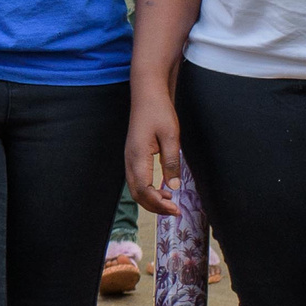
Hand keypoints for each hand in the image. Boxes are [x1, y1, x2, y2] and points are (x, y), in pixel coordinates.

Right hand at [124, 86, 183, 215]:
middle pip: (137, 194)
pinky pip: (138, 180)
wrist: (147, 94)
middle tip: (175, 211)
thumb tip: (173, 186)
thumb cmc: (159, 111)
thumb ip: (171, 161)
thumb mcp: (171, 136)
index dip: (159, 203)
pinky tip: (163, 190)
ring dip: (151, 199)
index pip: (144, 190)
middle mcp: (129, 160)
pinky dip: (149, 190)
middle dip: (155, 206)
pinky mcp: (134, 156)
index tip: (176, 209)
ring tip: (171, 202)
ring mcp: (130, 158)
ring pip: (136, 189)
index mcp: (137, 157)